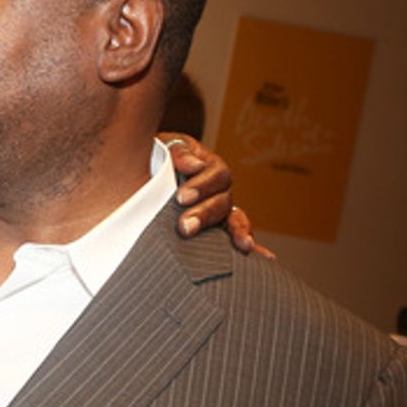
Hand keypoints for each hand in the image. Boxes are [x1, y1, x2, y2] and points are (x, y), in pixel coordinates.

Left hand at [158, 132, 269, 256]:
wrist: (141, 174)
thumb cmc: (153, 159)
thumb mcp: (164, 148)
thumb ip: (178, 153)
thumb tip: (195, 166)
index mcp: (208, 167)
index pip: (217, 174)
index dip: (202, 185)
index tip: (181, 197)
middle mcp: (218, 189)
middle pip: (223, 201)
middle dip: (205, 214)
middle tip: (185, 226)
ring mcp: (217, 210)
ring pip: (234, 220)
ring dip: (238, 232)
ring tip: (243, 245)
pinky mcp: (213, 230)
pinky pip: (235, 238)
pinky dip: (252, 247)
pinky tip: (265, 258)